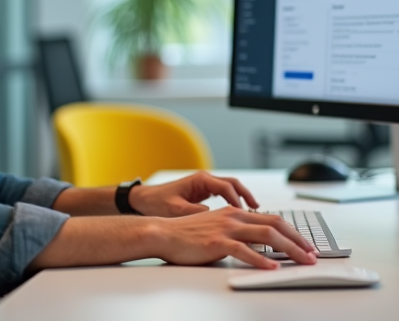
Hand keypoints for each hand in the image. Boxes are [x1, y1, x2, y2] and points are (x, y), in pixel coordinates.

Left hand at [130, 171, 259, 216]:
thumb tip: (213, 218)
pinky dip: (232, 201)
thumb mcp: (176, 210)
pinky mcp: (201, 192)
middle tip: (256, 208)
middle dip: (245, 195)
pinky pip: (222, 194)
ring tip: (253, 210)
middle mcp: (204, 179)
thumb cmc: (156, 203)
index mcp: (200, 180)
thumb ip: (195, 213)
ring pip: (229, 188)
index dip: (237, 201)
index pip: (226, 187)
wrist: (142, 200)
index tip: (244, 214)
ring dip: (241, 198)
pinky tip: (237, 213)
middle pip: (232, 183)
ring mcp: (203, 185)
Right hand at [152, 207, 316, 268]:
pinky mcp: (218, 243)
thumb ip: (236, 232)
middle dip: (298, 240)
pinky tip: (272, 267)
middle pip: (275, 225)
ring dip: (289, 249)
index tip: (305, 244)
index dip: (292, 231)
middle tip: (312, 254)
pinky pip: (245, 251)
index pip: (272, 219)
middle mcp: (234, 216)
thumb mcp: (216, 227)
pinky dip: (261, 260)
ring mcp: (227, 229)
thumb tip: (256, 244)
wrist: (164, 232)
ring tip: (302, 260)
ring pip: (266, 236)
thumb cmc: (187, 234)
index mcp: (235, 212)